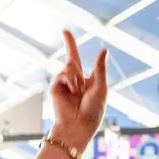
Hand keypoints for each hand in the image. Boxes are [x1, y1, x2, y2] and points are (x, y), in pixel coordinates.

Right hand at [49, 30, 107, 152]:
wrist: (77, 127)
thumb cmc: (92, 111)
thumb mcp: (100, 87)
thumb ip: (100, 68)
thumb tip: (103, 49)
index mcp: (85, 79)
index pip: (77, 59)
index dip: (70, 45)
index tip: (64, 31)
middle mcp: (73, 80)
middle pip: (71, 58)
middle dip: (69, 42)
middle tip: (67, 35)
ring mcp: (63, 84)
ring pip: (68, 66)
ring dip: (77, 76)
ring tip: (79, 91)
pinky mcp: (55, 89)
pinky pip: (62, 75)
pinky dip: (70, 81)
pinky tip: (73, 91)